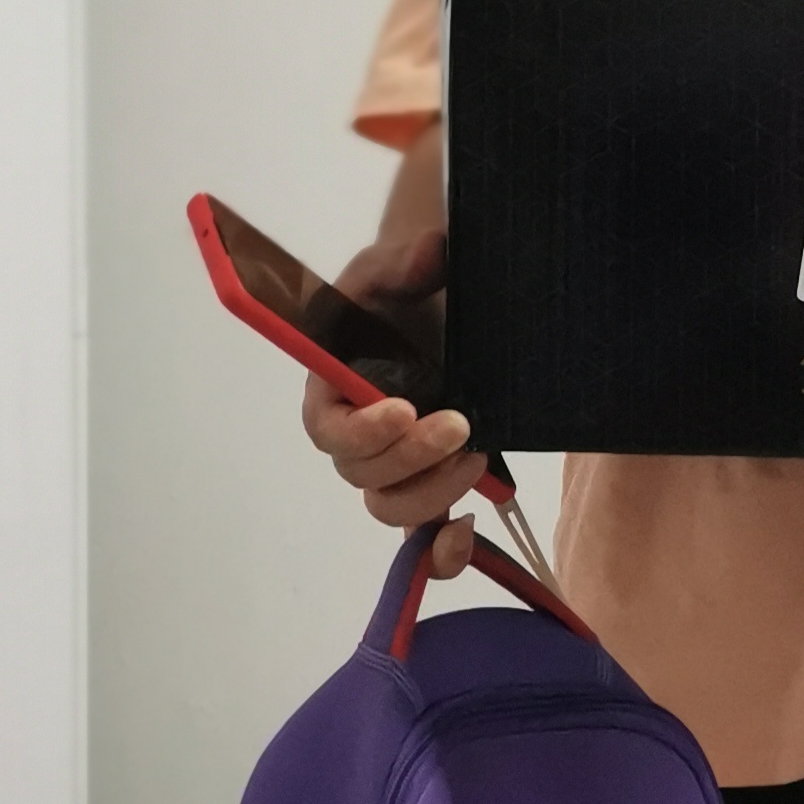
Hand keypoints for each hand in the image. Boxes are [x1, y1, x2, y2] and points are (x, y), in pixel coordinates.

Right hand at [298, 224, 482, 578]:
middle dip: (410, 460)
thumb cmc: (410, 284)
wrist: (448, 304)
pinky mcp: (435, 479)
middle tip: (458, 426)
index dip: (360, 432)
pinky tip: (468, 531)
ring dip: (431, 496)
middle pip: (362, 477)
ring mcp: (398, 463)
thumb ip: (408, 259)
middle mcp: (360, 435)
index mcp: (334, 388)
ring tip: (476, 459)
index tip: (404, 409)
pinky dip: (440, 550)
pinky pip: (424, 535)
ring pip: (391, 509)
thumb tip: (427, 253)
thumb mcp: (403, 262)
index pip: (327, 430)